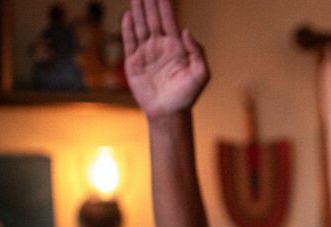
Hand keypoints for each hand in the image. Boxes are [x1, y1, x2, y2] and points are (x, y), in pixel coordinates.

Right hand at [122, 0, 208, 117]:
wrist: (169, 113)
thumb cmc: (188, 95)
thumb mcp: (201, 74)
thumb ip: (197, 52)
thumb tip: (185, 31)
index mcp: (177, 47)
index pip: (170, 21)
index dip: (165, 6)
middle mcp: (161, 47)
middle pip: (154, 20)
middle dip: (149, 4)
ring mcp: (147, 53)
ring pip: (141, 27)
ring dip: (138, 12)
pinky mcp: (134, 62)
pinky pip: (130, 42)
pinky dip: (128, 28)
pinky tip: (128, 15)